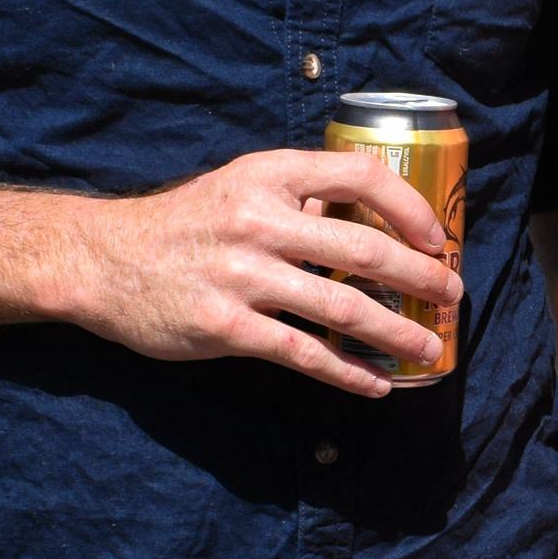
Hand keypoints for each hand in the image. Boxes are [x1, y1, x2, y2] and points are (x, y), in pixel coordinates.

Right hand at [59, 149, 458, 395]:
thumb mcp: (239, 187)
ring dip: (397, 333)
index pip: (359, 177)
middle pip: (364, 249)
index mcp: (269, 175)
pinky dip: (347, 372)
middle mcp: (260, 221)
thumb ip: (298, 199)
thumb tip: (367, 221)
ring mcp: (243, 275)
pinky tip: (376, 384)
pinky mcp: (227, 326)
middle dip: (421, 278)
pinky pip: (304, 353)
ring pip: (342, 307)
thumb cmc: (184, 224)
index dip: (409, 208)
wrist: (104, 260)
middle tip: (453, 297)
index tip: (437, 238)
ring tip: (430, 349)